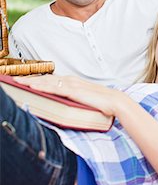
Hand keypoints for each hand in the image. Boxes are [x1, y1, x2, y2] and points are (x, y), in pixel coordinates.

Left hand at [14, 75, 129, 116]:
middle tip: (15, 79)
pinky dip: (40, 86)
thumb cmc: (103, 104)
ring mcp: (71, 85)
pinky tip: (31, 87)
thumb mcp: (85, 101)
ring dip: (31, 81)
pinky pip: (53, 88)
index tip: (25, 81)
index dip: (37, 80)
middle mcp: (71, 81)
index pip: (51, 80)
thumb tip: (65, 105)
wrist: (116, 102)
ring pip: (47, 81)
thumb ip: (74, 101)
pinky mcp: (72, 91)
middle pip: (46, 79)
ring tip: (18, 82)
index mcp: (74, 83)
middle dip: (30, 79)